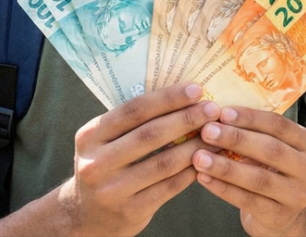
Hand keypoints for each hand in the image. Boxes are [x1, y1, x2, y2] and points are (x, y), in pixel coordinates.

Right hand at [58, 83, 218, 236]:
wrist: (88, 215)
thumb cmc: (106, 166)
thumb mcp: (104, 142)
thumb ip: (132, 123)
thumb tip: (182, 95)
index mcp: (90, 136)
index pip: (133, 111)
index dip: (168, 98)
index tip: (197, 89)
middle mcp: (96, 163)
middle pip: (150, 134)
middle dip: (187, 118)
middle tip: (213, 109)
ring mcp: (112, 190)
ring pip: (164, 162)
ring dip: (195, 145)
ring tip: (217, 134)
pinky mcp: (130, 211)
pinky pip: (170, 186)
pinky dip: (192, 171)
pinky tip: (208, 159)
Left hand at [194, 106, 305, 236]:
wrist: (281, 215)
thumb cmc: (271, 172)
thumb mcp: (273, 149)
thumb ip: (254, 133)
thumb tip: (216, 114)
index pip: (279, 125)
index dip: (250, 118)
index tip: (222, 112)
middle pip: (271, 150)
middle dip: (236, 139)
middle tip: (207, 131)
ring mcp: (298, 196)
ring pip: (258, 178)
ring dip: (225, 167)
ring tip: (199, 157)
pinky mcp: (280, 217)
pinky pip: (248, 201)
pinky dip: (223, 189)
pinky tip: (203, 178)